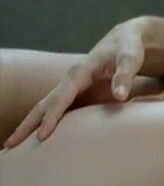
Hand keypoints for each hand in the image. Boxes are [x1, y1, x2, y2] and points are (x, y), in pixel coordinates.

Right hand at [4, 16, 153, 147]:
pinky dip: (44, 123)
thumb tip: (120, 96)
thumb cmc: (128, 49)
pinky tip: (37, 138)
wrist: (124, 39)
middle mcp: (70, 80)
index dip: (52, 116)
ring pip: (46, 108)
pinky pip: (57, 111)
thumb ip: (124, 76)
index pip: (62, 97)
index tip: (42, 135)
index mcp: (80, 72)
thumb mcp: (130, 59)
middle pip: (44, 104)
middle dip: (28, 124)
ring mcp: (72, 89)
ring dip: (29, 125)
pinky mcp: (78, 95)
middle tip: (10, 145)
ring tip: (12, 146)